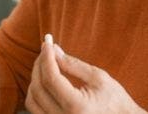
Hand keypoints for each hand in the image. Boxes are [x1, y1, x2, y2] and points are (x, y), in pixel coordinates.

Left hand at [25, 38, 145, 113]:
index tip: (48, 41)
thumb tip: (52, 49)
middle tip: (47, 49)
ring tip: (47, 63)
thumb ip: (72, 64)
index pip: (51, 78)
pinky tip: (45, 80)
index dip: (46, 56)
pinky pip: (35, 110)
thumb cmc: (115, 100)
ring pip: (32, 101)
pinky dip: (36, 93)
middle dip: (39, 64)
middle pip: (38, 88)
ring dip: (35, 79)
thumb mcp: (98, 78)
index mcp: (76, 106)